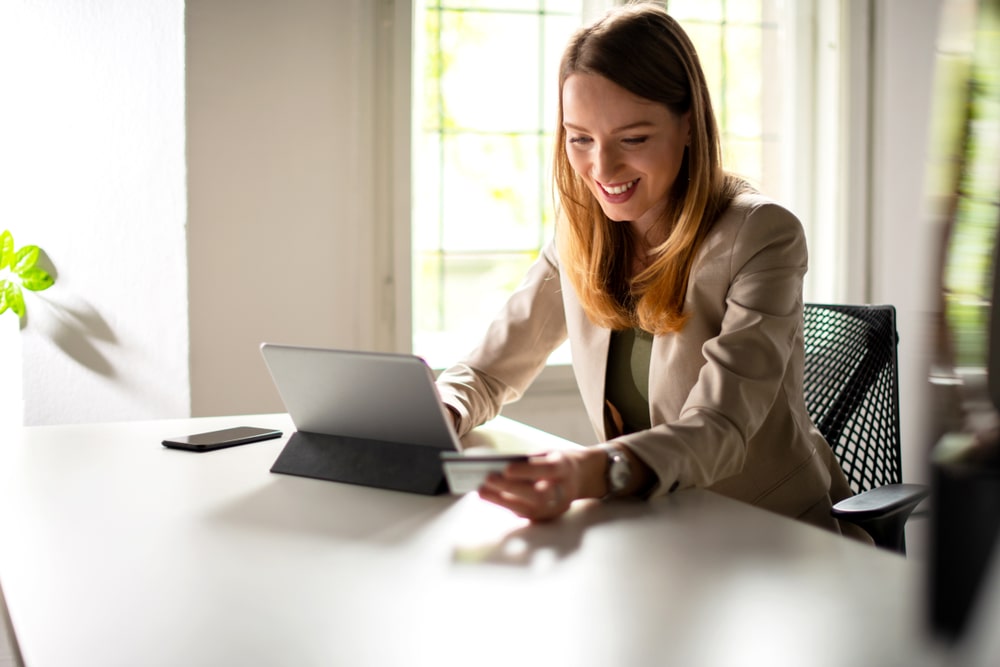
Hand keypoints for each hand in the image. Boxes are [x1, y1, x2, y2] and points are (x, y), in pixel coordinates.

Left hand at [477, 449, 602, 520]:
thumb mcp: (549, 454)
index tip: (505, 468)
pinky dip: (505, 505)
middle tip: (487, 479)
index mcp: (565, 469)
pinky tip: (489, 497)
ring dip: (502, 500)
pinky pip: (524, 514)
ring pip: (529, 508)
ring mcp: (556, 508)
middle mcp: (563, 491)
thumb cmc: (557, 462)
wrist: (580, 478)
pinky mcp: (547, 517)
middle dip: (510, 487)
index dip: (527, 471)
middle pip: (537, 494)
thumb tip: (499, 465)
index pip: (547, 470)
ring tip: (481, 491)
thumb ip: (530, 460)